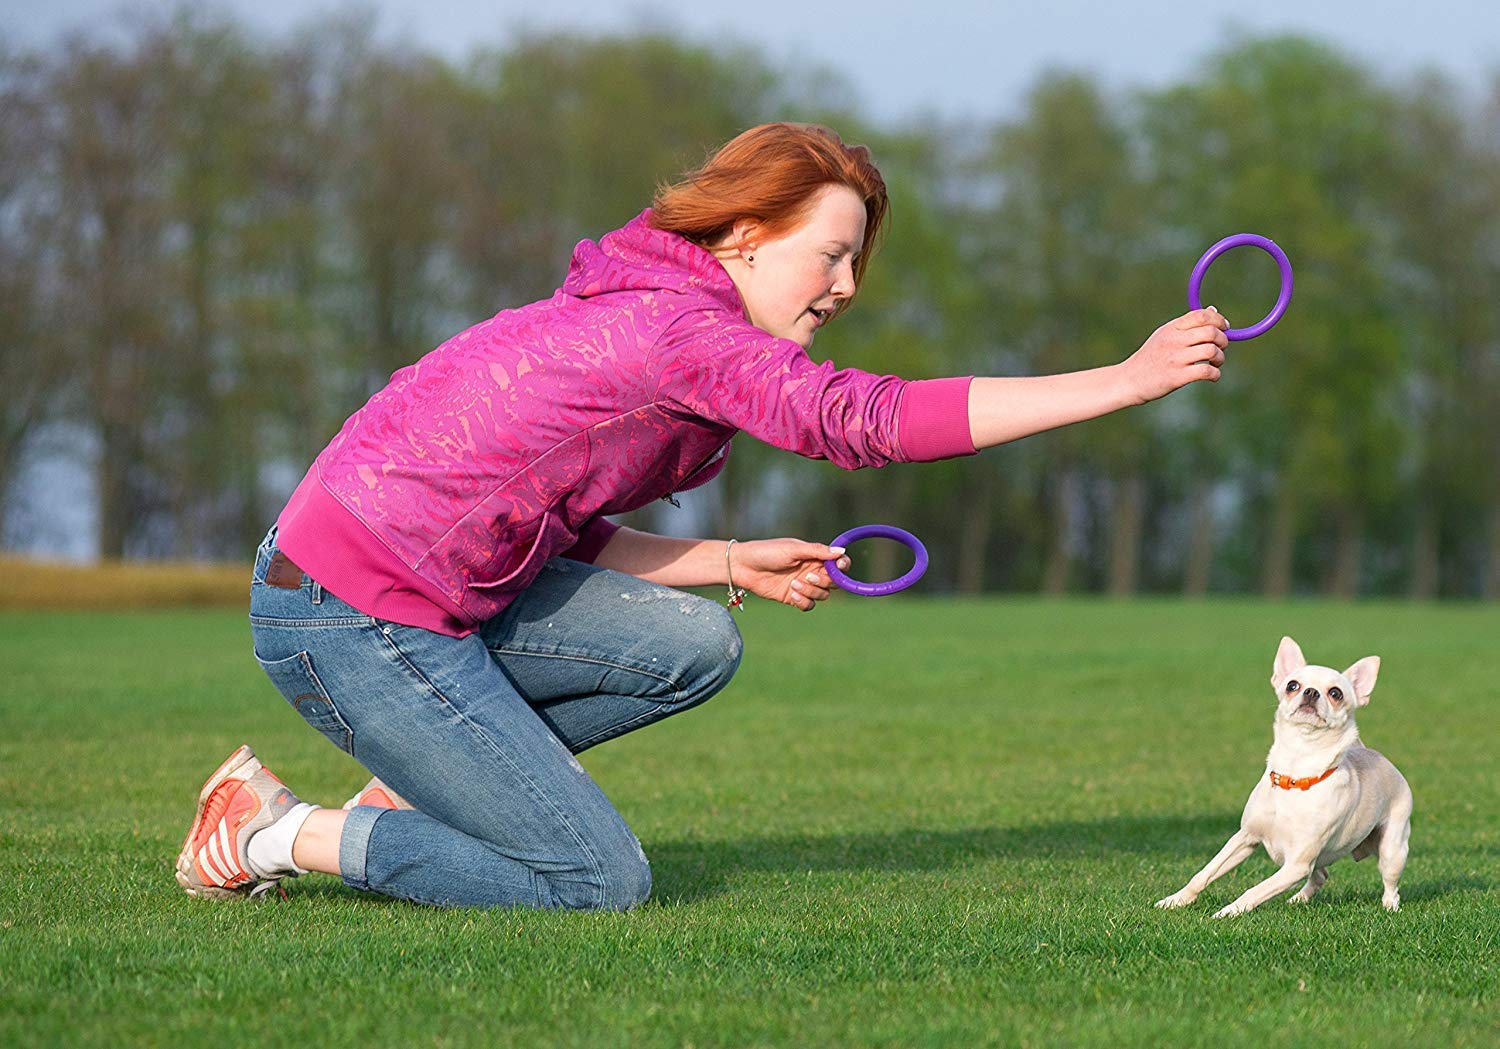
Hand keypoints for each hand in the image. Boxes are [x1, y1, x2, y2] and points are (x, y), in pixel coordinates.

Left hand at [729, 538, 851, 611]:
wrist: (743, 567)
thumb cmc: (767, 552)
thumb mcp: (793, 549)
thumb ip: (817, 551)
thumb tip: (842, 551)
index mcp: (814, 556)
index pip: (838, 563)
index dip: (842, 566)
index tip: (838, 567)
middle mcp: (812, 571)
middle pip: (833, 582)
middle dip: (824, 582)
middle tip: (808, 577)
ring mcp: (803, 585)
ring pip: (822, 595)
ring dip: (811, 592)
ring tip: (793, 584)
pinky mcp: (793, 598)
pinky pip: (809, 605)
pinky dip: (804, 602)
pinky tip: (792, 595)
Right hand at [1119, 307, 1228, 403]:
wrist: (1129, 380)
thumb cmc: (1150, 358)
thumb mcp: (1165, 335)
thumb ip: (1188, 324)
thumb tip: (1213, 310)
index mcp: (1171, 328)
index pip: (1201, 315)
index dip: (1219, 320)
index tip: (1224, 328)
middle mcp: (1174, 341)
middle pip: (1211, 332)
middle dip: (1223, 340)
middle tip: (1220, 348)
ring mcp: (1175, 359)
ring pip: (1211, 351)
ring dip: (1220, 358)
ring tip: (1215, 363)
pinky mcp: (1177, 377)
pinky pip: (1206, 371)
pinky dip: (1215, 374)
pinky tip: (1212, 376)